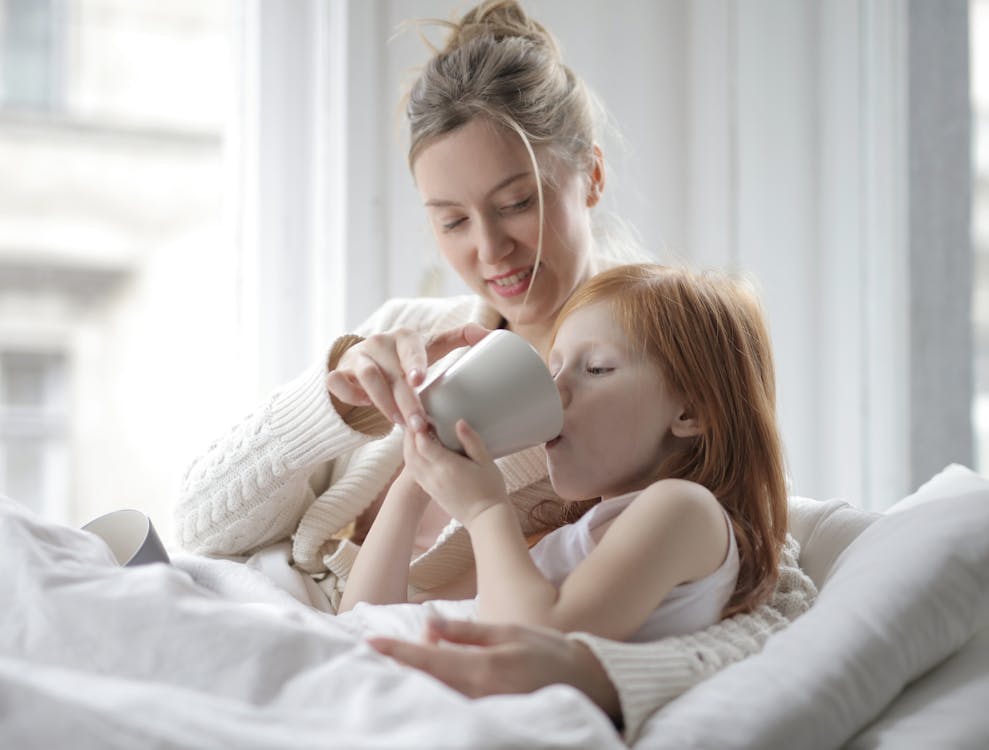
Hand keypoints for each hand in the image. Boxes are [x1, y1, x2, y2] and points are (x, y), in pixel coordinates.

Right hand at [326, 324, 489, 428]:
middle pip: (392, 372)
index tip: (420, 380)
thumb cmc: (404, 357)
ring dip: (383, 403)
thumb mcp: (430, 346)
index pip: (411, 346)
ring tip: (398, 422)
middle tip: (417, 423)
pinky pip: (339, 383)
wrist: (362, 361)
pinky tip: (366, 406)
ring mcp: (358, 356)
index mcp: (405, 337)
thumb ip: (459, 338)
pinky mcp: (340, 371)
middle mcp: (380, 342)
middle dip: (405, 400)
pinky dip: (351, 396)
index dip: (415, 362)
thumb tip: (491, 334)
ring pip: (368, 379)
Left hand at [368, 618, 621, 724]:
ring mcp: (484, 714)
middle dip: (406, 666)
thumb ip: (466, 631)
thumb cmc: (548, 652)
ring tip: (414, 660)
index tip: (370, 644)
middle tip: (397, 646)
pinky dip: (439, 693)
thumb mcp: (508, 631)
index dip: (397, 653)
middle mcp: (479, 697)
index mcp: (483, 668)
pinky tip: (436, 680)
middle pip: (426, 684)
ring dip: (421, 679)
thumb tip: (429, 624)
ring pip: (438, 698)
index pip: (429, 661)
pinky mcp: (490, 722)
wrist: (588, 686)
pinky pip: (454, 709)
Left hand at [403, 419, 506, 525]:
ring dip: (409, 446)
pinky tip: (420, 451)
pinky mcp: (430, 491)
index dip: (419, 427)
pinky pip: (414, 472)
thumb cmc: (490, 489)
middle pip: (411, 451)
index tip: (425, 416)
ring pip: (410, 462)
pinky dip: (412, 458)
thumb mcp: (486, 461)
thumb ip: (471, 441)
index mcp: (447, 466)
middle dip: (410, 434)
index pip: (422, 443)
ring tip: (416, 433)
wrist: (486, 518)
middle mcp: (433, 476)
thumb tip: (459, 422)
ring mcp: (430, 485)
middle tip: (417, 420)